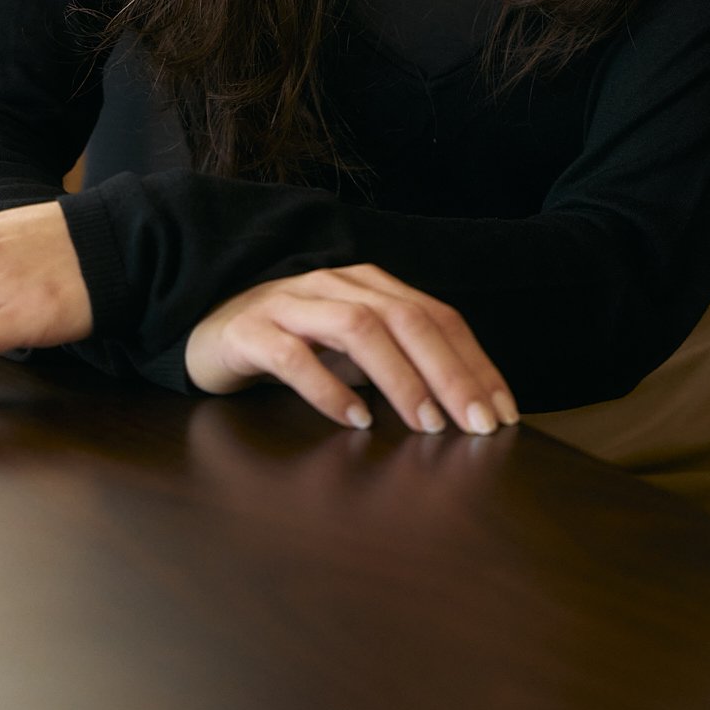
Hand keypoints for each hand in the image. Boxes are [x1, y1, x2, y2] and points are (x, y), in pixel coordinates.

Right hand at [184, 262, 519, 435]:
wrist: (207, 330)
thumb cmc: (292, 345)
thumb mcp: (352, 350)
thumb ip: (397, 363)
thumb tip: (459, 408)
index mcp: (369, 285)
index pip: (436, 316)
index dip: (473, 362)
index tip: (502, 412)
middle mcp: (335, 285)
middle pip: (405, 317)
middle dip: (449, 372)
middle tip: (476, 424)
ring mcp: (291, 303)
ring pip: (357, 327)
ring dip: (398, 377)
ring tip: (425, 423)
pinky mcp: (251, 331)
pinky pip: (293, 355)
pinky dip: (328, 387)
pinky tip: (353, 420)